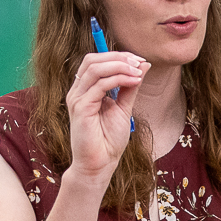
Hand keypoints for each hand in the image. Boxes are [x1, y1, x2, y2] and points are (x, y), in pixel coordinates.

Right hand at [66, 50, 147, 181]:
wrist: (100, 164)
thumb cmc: (108, 141)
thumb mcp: (124, 108)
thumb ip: (130, 86)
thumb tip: (143, 65)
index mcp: (85, 90)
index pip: (97, 61)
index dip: (118, 56)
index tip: (139, 61)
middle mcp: (78, 91)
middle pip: (93, 60)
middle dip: (118, 57)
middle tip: (139, 63)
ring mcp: (77, 99)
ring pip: (96, 68)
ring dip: (120, 66)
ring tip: (138, 72)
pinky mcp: (81, 108)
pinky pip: (100, 85)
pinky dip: (119, 79)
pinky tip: (134, 82)